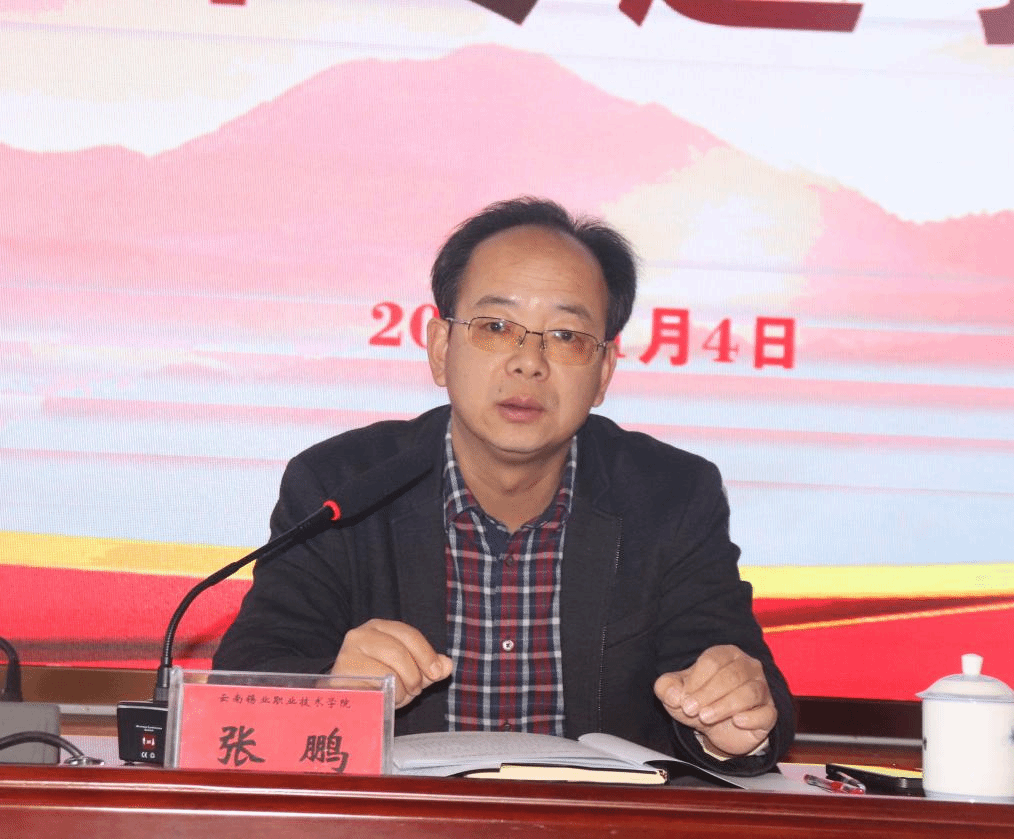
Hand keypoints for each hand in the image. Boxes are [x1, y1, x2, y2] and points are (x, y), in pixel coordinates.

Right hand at [331, 619, 452, 707]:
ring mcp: (348, 654)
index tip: (437, 673)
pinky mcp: (342, 676)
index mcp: (380, 627)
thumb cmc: (378, 679)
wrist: (347, 696)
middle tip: (416, 689)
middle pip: (398, 652)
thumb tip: (447, 665)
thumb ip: (428, 667)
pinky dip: (385, 697)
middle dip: (413, 674)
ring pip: (386, 671)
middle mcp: (361, 634)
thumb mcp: (408, 670)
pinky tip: (386, 699)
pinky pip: (372, 688)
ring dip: (400, 689)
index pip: (408, 635)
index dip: (426, 654)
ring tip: (400, 695)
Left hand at [653, 644, 775, 756]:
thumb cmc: (699, 702)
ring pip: (749, 693)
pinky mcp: (769, 713)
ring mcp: (762, 689)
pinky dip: (752, 718)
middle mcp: (748, 667)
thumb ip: (667, 689)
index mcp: (726, 654)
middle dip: (707, 694)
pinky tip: (738, 721)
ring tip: (705, 717)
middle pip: (731, 676)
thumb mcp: (676, 694)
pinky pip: (766, 713)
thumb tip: (673, 695)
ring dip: (725, 706)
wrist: (718, 729)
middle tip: (690, 710)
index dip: (696, 680)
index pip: (713, 661)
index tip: (683, 699)